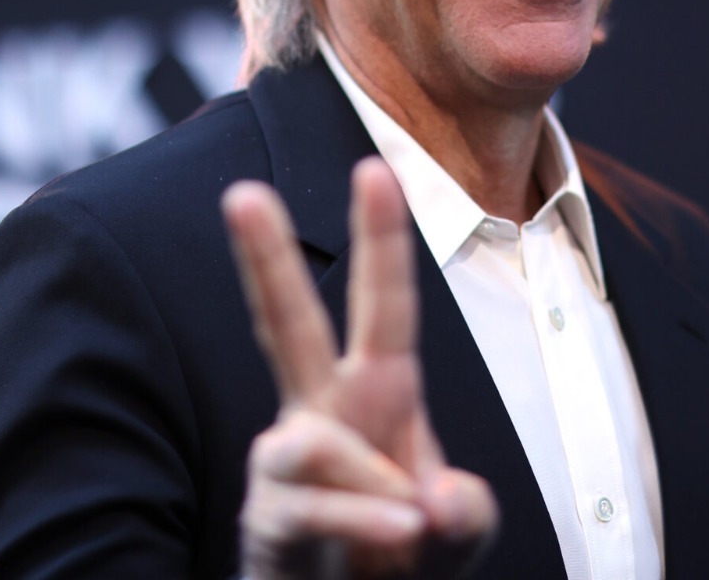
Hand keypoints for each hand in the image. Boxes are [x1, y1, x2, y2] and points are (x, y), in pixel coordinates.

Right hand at [222, 156, 497, 578]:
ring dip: (370, 490)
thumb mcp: (456, 535)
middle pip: (285, 324)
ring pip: (311, 445)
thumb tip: (437, 500)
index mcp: (376, 394)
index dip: (382, 241)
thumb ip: (465, 517)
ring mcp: (286, 464)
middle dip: (263, 260)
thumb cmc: (399, 555)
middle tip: (243, 192)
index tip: (375, 168)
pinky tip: (395, 536)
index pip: (384, 308)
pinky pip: (310, 507)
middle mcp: (321, 413)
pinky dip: (360, 523)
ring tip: (406, 524)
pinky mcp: (269, 516)